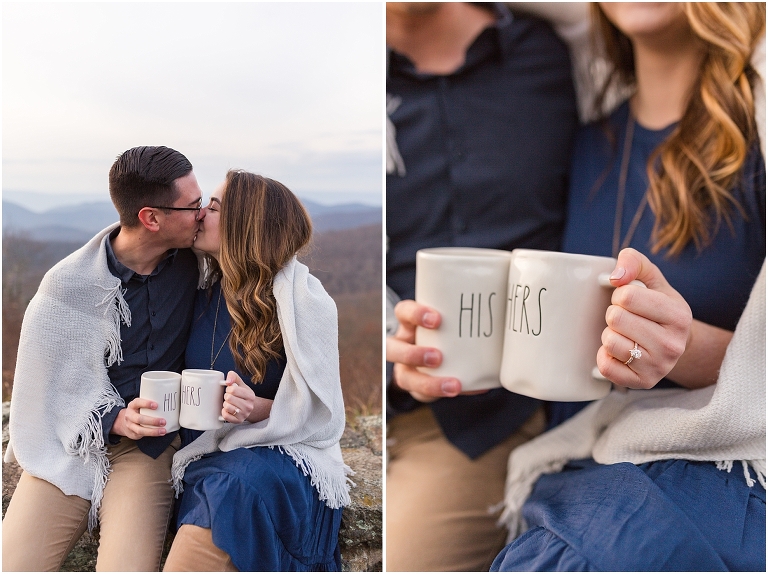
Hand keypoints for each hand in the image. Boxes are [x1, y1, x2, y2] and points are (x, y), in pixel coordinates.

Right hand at [111, 398, 166, 439]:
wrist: (124, 421)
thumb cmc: (138, 411)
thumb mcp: (140, 405)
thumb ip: (150, 403)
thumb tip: (168, 400)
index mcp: (132, 405)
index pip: (138, 402)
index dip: (146, 404)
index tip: (156, 405)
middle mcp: (130, 415)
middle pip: (140, 419)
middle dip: (152, 421)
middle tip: (163, 421)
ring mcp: (130, 425)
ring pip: (140, 430)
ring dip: (153, 431)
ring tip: (163, 431)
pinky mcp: (133, 433)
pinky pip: (142, 435)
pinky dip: (152, 434)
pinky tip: (160, 433)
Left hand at [220, 371, 256, 423]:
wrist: (249, 407)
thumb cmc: (243, 395)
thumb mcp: (240, 384)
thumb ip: (234, 376)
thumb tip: (227, 381)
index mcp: (250, 395)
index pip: (233, 389)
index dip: (229, 389)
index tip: (231, 390)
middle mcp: (249, 406)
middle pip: (229, 398)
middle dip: (226, 396)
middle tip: (230, 397)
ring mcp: (244, 414)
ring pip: (227, 407)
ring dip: (225, 404)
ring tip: (229, 403)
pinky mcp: (238, 421)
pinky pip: (225, 416)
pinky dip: (224, 412)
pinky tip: (228, 410)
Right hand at [386, 299, 486, 401]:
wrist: (431, 357)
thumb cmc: (443, 333)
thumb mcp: (447, 322)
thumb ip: (464, 322)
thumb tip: (497, 326)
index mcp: (409, 324)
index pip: (403, 312)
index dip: (415, 314)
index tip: (436, 320)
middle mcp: (401, 345)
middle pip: (392, 349)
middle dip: (412, 354)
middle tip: (437, 357)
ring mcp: (404, 368)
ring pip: (404, 377)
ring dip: (427, 382)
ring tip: (453, 385)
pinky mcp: (414, 387)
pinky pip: (423, 395)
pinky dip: (444, 393)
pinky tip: (465, 390)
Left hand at [596, 248, 691, 388]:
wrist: (672, 343)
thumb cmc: (656, 306)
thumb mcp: (651, 278)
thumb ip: (634, 262)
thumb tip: (615, 276)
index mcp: (679, 315)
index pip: (627, 296)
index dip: (620, 294)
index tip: (630, 301)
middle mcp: (673, 345)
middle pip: (615, 318)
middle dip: (614, 314)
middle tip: (627, 319)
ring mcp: (659, 367)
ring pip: (609, 342)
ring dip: (610, 334)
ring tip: (626, 334)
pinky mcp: (642, 383)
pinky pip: (605, 366)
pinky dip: (605, 355)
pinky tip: (620, 351)